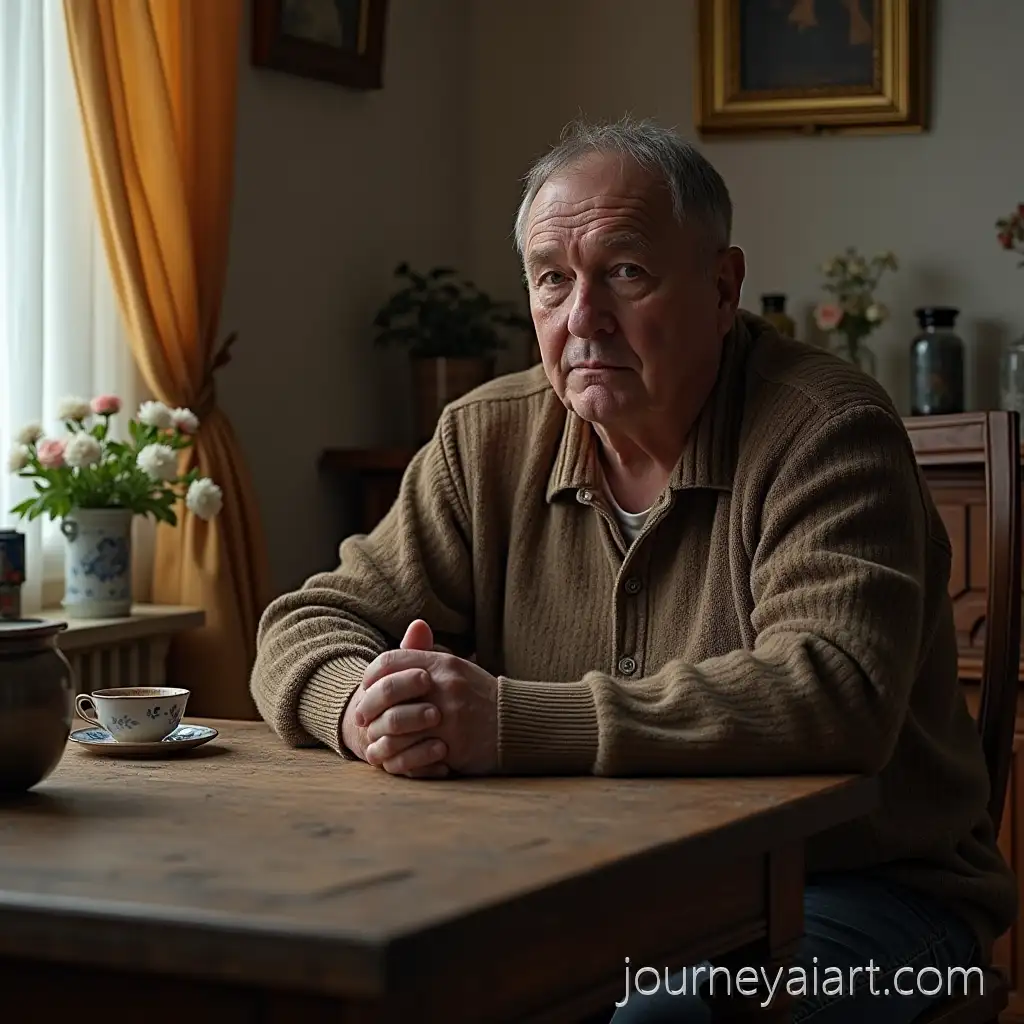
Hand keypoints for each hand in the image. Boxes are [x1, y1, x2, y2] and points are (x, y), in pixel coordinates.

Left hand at [357, 619, 498, 776]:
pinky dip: (398, 756)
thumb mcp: (456, 668)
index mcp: (443, 663)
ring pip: (396, 723)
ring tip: (373, 741)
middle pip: (388, 690)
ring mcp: (449, 713)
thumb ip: (428, 655)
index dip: (371, 675)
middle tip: (360, 719)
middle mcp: (444, 684)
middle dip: (368, 706)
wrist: (515, 724)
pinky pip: (414, 750)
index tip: (364, 689)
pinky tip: (391, 758)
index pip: (391, 660)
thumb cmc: (480, 696)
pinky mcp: (454, 741)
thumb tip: (409, 632)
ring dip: (379, 735)